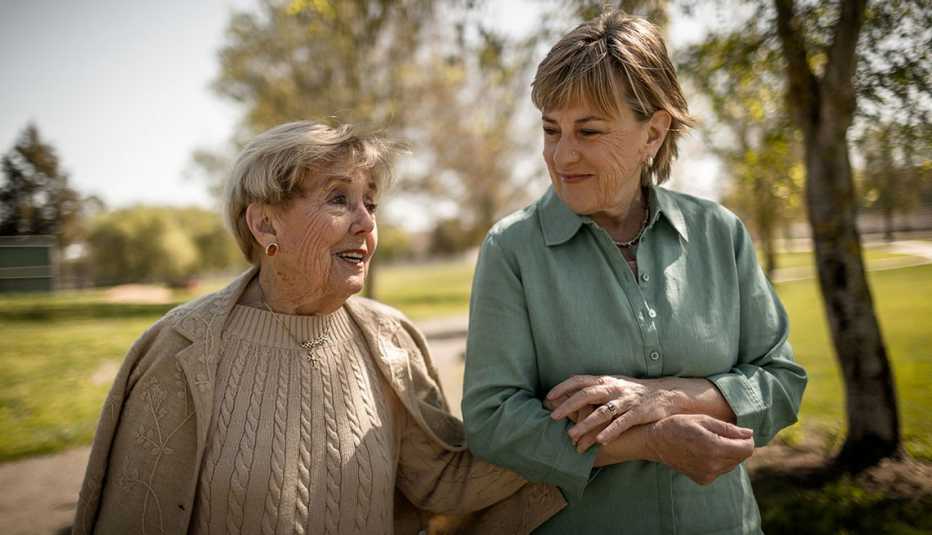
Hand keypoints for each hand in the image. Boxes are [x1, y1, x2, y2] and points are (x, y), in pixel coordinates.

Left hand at [547, 375, 681, 446]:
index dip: (563, 387)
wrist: (665, 395)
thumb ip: (593, 388)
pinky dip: (610, 431)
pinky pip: (622, 423)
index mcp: (605, 381)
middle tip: (553, 417)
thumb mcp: (613, 385)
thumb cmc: (633, 392)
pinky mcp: (637, 413)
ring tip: (571, 436)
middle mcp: (613, 389)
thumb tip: (568, 393)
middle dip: (568, 406)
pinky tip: (600, 441)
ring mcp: (625, 401)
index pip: (580, 380)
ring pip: (602, 412)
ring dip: (585, 424)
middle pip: (587, 395)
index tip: (549, 397)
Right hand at [644, 414, 753, 484]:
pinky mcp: (703, 479)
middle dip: (738, 445)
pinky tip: (704, 452)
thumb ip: (728, 428)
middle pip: (741, 457)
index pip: (747, 449)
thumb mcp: (703, 419)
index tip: (739, 432)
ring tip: (711, 442)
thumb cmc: (679, 425)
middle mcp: (713, 465)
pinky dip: (719, 461)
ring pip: (732, 464)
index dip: (747, 439)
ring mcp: (707, 474)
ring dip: (728, 453)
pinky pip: (721, 470)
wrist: (656, 441)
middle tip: (722, 434)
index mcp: (714, 448)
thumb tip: (749, 433)